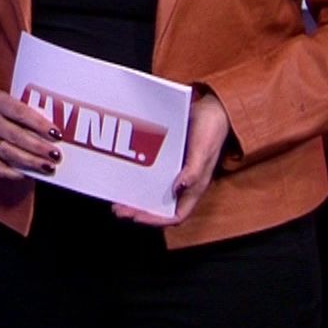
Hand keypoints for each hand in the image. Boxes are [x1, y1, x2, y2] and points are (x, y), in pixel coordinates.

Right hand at [0, 89, 63, 179]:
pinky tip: (28, 174)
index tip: (57, 134)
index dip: (40, 125)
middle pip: (15, 135)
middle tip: (56, 155)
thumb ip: (30, 114)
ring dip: (30, 161)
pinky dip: (13, 173)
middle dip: (38, 147)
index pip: (21, 113)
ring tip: (48, 167)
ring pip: (7, 152)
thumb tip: (55, 133)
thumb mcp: (13, 103)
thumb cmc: (4, 110)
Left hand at [114, 90, 231, 226]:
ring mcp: (174, 172)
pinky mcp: (167, 160)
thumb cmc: (212, 130)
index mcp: (194, 188)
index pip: (175, 215)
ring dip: (134, 196)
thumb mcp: (204, 150)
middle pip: (159, 207)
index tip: (136, 217)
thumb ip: (194, 171)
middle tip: (117, 209)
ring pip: (152, 192)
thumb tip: (179, 188)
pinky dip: (137, 177)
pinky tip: (123, 174)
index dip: (156, 220)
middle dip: (138, 210)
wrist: (212, 108)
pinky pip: (150, 173)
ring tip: (116, 197)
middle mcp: (183, 184)